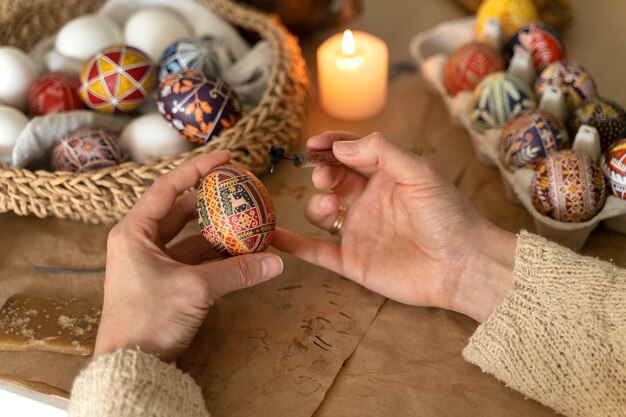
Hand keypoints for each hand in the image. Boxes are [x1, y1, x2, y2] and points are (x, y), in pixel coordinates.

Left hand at [95, 151, 283, 360]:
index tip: (225, 157)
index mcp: (133, 232)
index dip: (197, 169)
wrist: (130, 364)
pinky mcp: (162, 282)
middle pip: (179, 210)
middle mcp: (139, 242)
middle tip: (237, 190)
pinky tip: (238, 253)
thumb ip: (237, 271)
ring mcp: (150, 263)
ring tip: (244, 222)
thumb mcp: (196, 288)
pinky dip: (214, 256)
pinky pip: (192, 260)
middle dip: (209, 201)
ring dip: (216, 232)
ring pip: (188, 237)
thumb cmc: (148, 319)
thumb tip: (276, 262)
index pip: (168, 188)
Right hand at [273, 132, 515, 321]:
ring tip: (331, 204)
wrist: (463, 265)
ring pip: (322, 213)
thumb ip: (381, 152)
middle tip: (326, 176)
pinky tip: (276, 234)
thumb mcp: (419, 172)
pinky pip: (317, 252)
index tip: (313, 143)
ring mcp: (359, 232)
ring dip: (316, 204)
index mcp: (386, 178)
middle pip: (332, 180)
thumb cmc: (448, 215)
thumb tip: (340, 147)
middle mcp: (369, 203)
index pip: (350, 154)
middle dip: (322, 172)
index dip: (330, 145)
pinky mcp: (353, 262)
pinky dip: (295, 244)